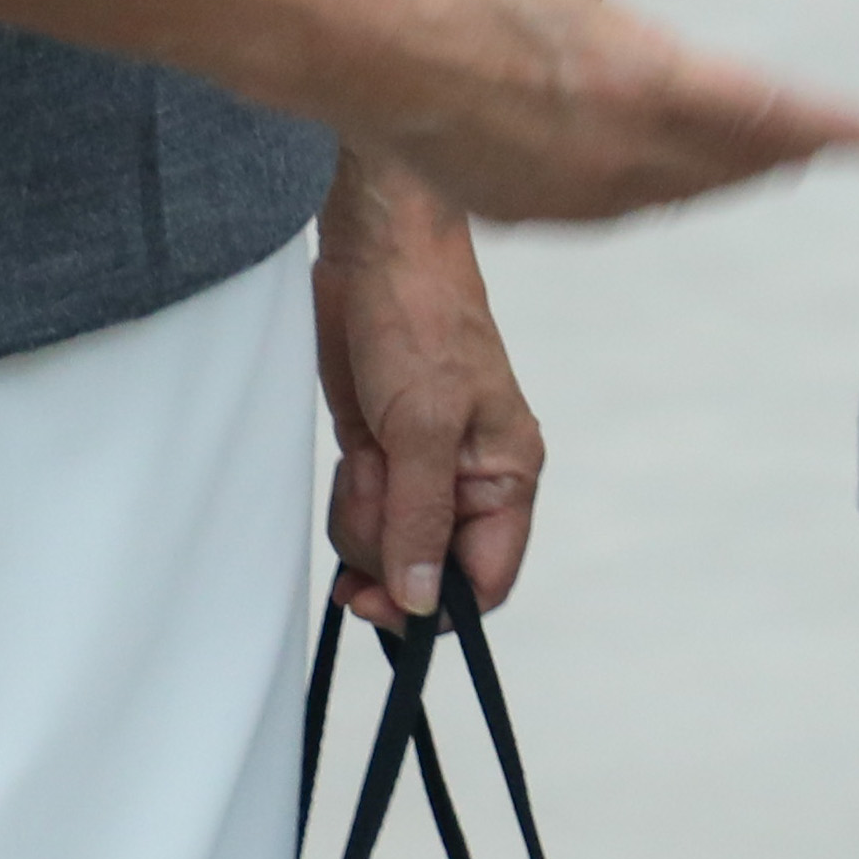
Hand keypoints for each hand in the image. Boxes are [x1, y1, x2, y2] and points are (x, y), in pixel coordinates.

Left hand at [318, 154, 542, 629]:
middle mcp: (472, 479)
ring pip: (387, 544)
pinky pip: (362, 514)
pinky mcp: (384, 455)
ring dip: (363, 514)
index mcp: (508, 474)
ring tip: (367, 453)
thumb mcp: (423, 425)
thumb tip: (421, 603)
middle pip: (427, 568)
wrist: (375, 253)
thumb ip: (421, 517)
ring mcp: (425, 468)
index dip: (436, 605)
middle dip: (387, 541)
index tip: (381, 601)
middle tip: (374, 486)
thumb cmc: (421, 318)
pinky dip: (350, 496)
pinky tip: (355, 452)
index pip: (486, 578)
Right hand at [322, 0, 858, 222]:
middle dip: (784, 155)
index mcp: (636, 76)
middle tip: (831, 146)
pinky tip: (662, 179)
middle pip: (726, 165)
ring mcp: (559, 189)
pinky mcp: (514, 208)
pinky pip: (612, 211)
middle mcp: (608, 149)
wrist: (340, 30)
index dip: (825, 125)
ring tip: (765, 164)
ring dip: (724, 179)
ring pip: (671, 194)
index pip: (763, 113)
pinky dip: (657, 193)